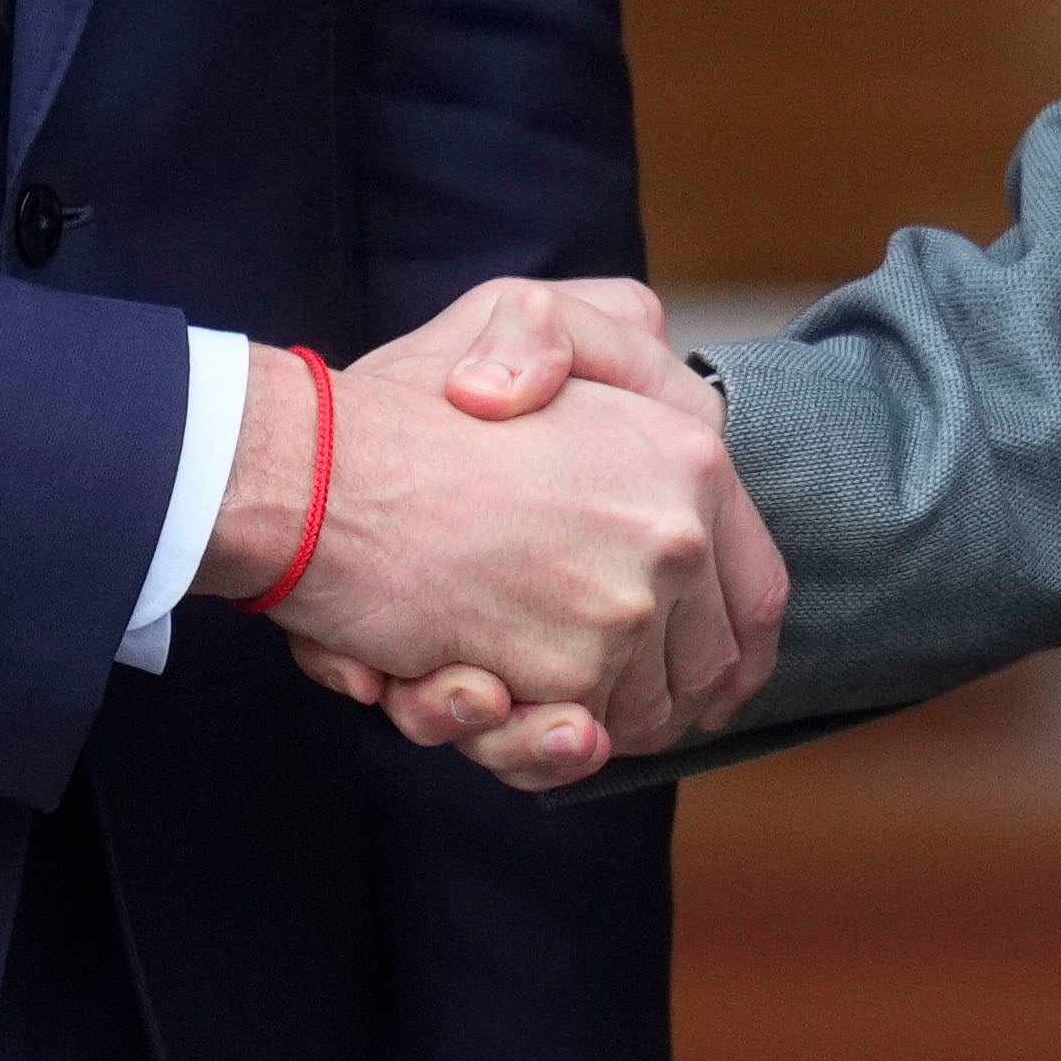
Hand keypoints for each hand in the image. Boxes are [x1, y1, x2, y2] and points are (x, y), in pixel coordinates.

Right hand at [410, 276, 782, 767]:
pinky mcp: (560, 672)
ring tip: (492, 680)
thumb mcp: (523, 317)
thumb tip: (675, 417)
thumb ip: (609, 347)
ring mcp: (622, 610)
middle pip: (700, 673)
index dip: (724, 647)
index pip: (753, 594)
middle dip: (644, 697)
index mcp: (686, 455)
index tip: (692, 677)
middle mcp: (674, 534)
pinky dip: (520, 741)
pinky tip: (474, 693)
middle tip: (576, 690)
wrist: (308, 472)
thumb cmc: (404, 401)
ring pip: (627, 718)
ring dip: (563, 723)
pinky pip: (562, 744)